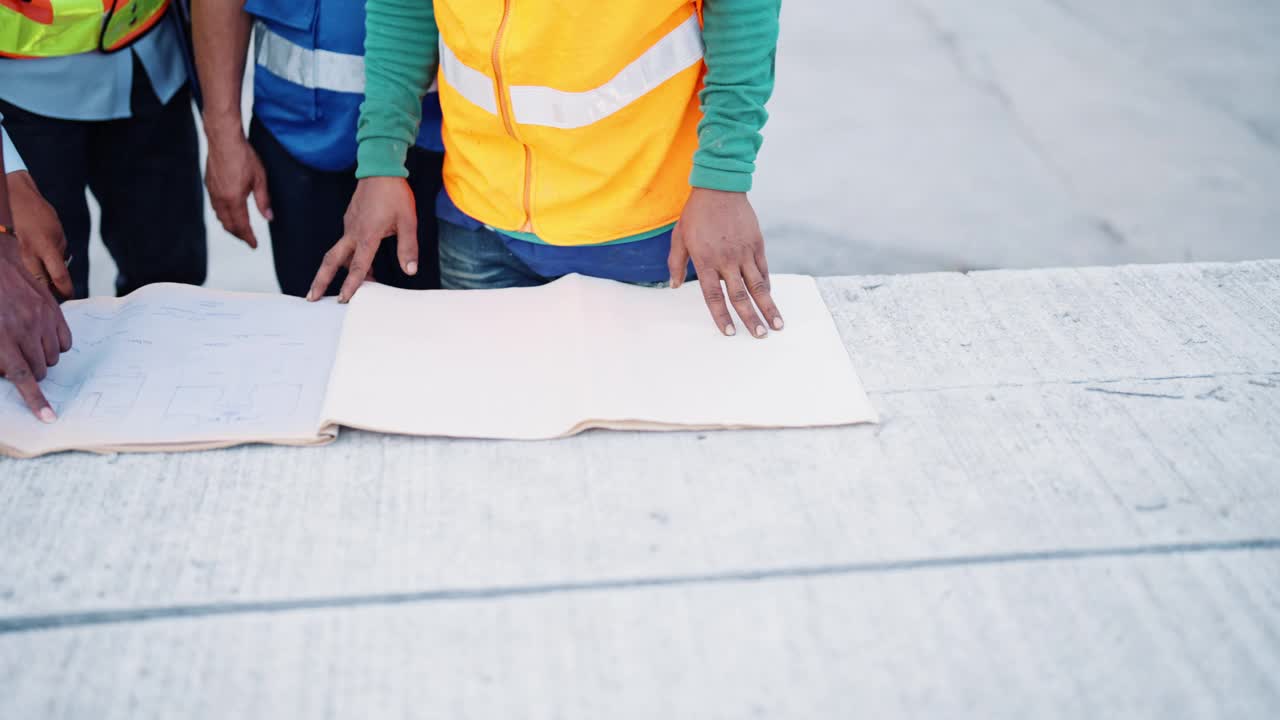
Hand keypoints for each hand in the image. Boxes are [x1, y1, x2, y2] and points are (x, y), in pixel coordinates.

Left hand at [0, 235, 71, 421]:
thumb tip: (7, 374)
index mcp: (2, 338)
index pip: (22, 377)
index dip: (36, 399)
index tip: (48, 416)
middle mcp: (25, 330)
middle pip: (40, 369)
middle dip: (31, 370)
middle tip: (17, 359)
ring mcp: (41, 318)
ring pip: (53, 356)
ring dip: (42, 356)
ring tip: (26, 343)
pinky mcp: (52, 309)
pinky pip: (65, 340)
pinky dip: (55, 343)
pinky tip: (41, 335)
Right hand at [7, 171, 71, 297]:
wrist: (15, 201)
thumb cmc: (40, 216)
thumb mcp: (58, 234)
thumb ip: (59, 254)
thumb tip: (60, 272)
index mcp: (45, 248)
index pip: (59, 277)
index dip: (66, 289)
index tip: (70, 295)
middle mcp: (29, 255)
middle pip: (41, 284)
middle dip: (52, 293)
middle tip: (60, 295)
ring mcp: (18, 256)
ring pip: (30, 279)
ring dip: (40, 286)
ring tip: (49, 288)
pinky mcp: (12, 255)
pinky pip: (22, 271)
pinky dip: (30, 277)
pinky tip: (36, 278)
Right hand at [204, 126, 271, 247]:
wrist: (223, 139)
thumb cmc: (243, 155)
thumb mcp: (260, 179)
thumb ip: (263, 201)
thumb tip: (268, 217)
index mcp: (234, 199)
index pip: (242, 225)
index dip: (248, 238)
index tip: (254, 245)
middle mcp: (220, 198)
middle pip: (228, 224)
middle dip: (239, 235)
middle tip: (248, 240)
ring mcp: (212, 191)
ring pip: (220, 216)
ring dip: (229, 225)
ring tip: (239, 230)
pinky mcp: (209, 184)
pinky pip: (215, 206)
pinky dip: (222, 214)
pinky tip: (228, 212)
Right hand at [307, 176, 417, 302]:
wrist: (381, 169)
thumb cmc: (395, 194)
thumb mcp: (408, 222)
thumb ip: (408, 248)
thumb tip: (410, 270)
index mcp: (367, 235)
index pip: (357, 266)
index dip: (351, 285)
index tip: (344, 299)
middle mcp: (353, 232)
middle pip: (331, 261)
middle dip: (321, 280)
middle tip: (312, 297)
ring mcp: (349, 225)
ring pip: (340, 253)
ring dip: (340, 270)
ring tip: (349, 286)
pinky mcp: (350, 220)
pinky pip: (346, 242)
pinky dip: (349, 256)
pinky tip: (361, 261)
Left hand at [668, 188, 782, 337]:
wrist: (720, 187)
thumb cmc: (696, 214)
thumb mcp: (678, 237)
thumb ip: (676, 263)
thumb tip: (674, 286)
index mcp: (705, 261)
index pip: (714, 296)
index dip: (721, 316)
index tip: (730, 332)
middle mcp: (726, 260)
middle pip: (740, 296)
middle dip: (751, 318)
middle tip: (760, 336)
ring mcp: (744, 252)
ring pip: (758, 285)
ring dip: (768, 306)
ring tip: (777, 324)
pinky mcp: (757, 243)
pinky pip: (763, 269)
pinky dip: (766, 285)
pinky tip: (770, 297)